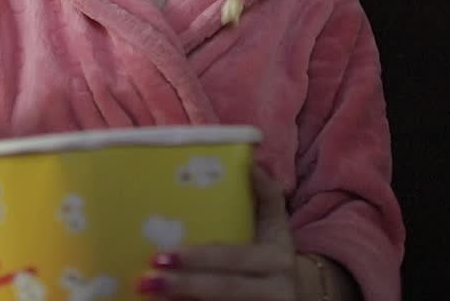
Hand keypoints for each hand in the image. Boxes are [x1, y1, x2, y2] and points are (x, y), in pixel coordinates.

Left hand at [138, 165, 298, 300]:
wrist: (302, 296)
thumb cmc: (275, 254)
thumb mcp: (276, 225)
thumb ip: (265, 194)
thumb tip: (251, 162)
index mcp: (277, 258)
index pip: (235, 257)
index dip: (200, 258)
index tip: (164, 254)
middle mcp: (276, 289)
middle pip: (224, 289)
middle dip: (184, 284)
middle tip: (148, 278)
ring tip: (149, 290)